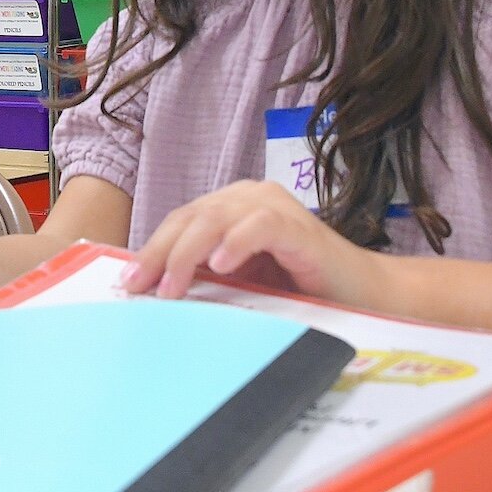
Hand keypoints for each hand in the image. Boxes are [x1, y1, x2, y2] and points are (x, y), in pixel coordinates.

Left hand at [119, 180, 386, 304]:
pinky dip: (238, 243)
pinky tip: (221, 265)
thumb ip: (206, 278)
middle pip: (191, 217)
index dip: (150, 250)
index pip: (181, 222)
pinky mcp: (300, 228)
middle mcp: (250, 197)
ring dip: (187, 254)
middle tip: (136, 288)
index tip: (125, 285)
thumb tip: (152, 292)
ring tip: (169, 287)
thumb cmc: (301, 289)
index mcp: (232, 206)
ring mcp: (275, 208)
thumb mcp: (243, 283)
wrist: (366, 295)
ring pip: (217, 218)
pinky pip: (261, 227)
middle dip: (158, 253)